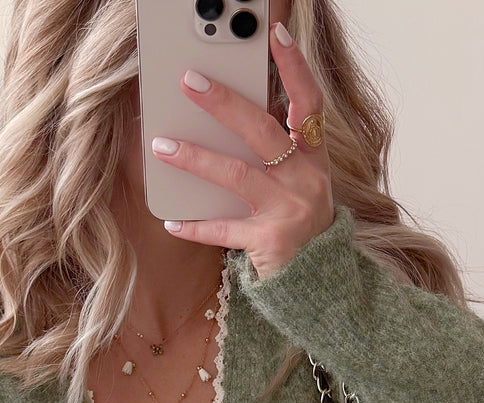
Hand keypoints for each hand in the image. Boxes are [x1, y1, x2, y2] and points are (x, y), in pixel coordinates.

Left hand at [153, 20, 334, 280]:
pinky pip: (224, 230)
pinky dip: (196, 226)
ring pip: (236, 175)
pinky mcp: (270, 243)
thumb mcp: (300, 185)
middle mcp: (306, 181)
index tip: (275, 35)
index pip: (309, 103)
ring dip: (196, 157)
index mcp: (314, 160)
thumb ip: (278, 154)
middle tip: (191, 82)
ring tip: (163, 145)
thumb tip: (233, 116)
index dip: (295, 67)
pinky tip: (172, 220)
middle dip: (224, 103)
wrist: (320, 286)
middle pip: (262, 131)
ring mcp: (289, 211)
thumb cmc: (300, 229)